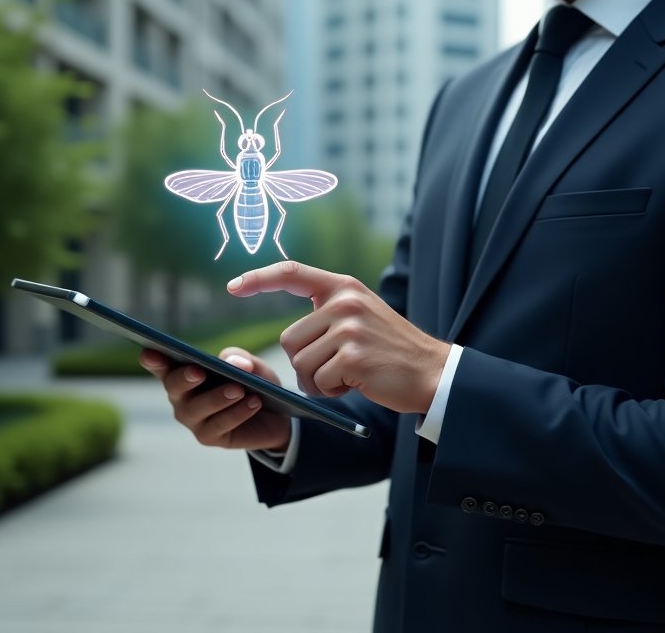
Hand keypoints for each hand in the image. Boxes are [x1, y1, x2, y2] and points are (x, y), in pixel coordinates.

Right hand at [139, 346, 290, 451]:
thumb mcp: (252, 365)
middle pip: (174, 387)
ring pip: (196, 409)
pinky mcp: (208, 437)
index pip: (164, 366)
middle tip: (199, 371)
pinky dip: (237, 413)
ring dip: (217, 398)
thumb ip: (240, 358)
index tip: (149, 351)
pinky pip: (219, 425)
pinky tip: (254, 402)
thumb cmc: (254, 383)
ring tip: (239, 389)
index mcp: (187, 373)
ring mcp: (193, 419)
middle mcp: (183, 397)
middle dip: (184, 378)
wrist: (275, 416)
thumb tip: (233, 363)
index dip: (154, 360)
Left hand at [227, 260, 449, 414]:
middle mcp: (344, 301)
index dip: (259, 278)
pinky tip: (356, 384)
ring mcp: (349, 327)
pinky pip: (318, 382)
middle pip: (290, 338)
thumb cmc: (390, 350)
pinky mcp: (352, 356)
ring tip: (349, 375)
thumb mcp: (361, 316)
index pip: (292, 272)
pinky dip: (331, 392)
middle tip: (337, 368)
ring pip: (300, 363)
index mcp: (343, 287)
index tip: (233, 287)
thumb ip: (329, 312)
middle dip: (306, 362)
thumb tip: (291, 335)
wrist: (431, 371)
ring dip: (317, 380)